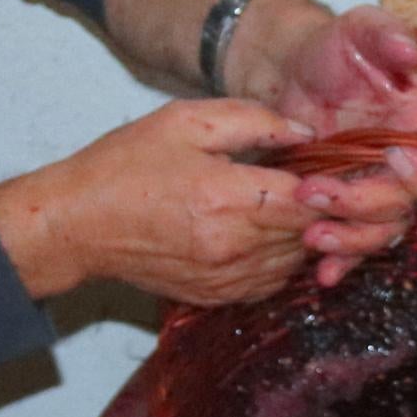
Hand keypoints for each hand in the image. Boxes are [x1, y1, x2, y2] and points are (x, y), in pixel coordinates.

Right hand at [0, 99, 338, 304]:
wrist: (77, 225)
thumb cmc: (124, 166)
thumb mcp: (186, 121)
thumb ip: (253, 121)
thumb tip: (305, 131)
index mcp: (228, 198)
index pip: (313, 201)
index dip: (335, 184)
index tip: (339, 166)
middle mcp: (234, 246)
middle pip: (311, 234)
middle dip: (325, 210)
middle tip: (327, 182)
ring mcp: (226, 278)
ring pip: (296, 261)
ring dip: (304, 235)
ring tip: (296, 204)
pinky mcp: (217, 296)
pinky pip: (271, 281)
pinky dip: (281, 258)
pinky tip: (268, 232)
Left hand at [228, 0, 416, 281]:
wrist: (293, 71)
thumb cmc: (336, 48)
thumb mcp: (359, 28)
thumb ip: (386, 35)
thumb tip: (410, 53)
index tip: (395, 154)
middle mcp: (411, 167)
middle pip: (414, 207)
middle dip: (369, 204)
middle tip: (319, 191)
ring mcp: (379, 191)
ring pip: (383, 231)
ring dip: (350, 239)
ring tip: (310, 232)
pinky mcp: (347, 208)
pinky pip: (354, 245)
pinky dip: (341, 263)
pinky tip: (322, 275)